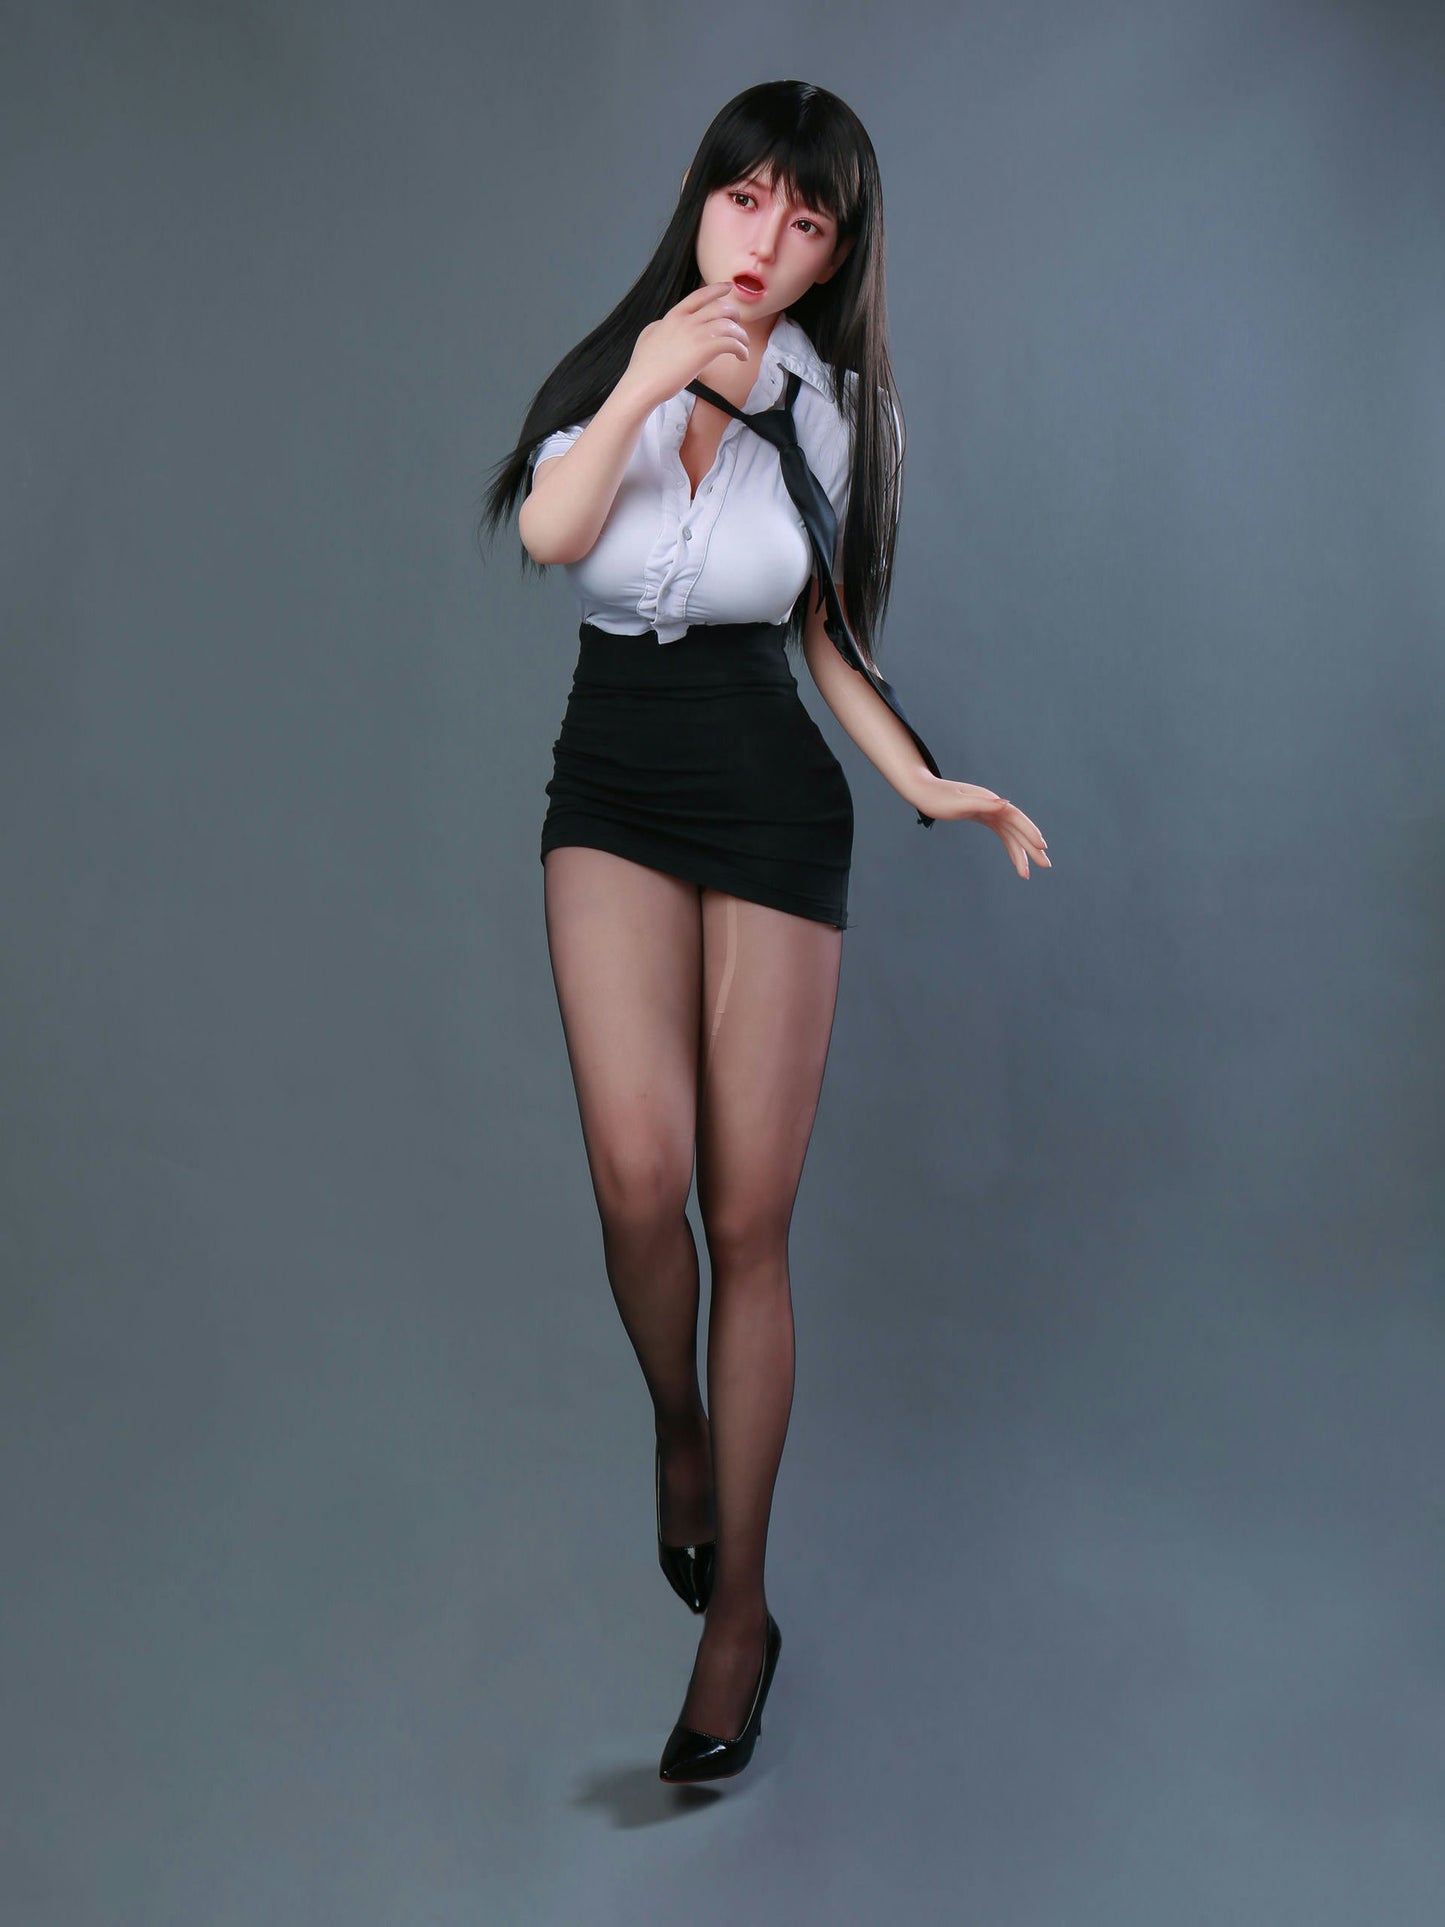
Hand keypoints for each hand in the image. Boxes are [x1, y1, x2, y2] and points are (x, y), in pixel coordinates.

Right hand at [623, 283, 749, 406]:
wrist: (642, 383)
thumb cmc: (643, 366)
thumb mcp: (647, 336)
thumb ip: (660, 326)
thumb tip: (663, 324)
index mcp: (674, 316)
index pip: (699, 295)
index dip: (716, 289)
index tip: (728, 286)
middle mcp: (687, 321)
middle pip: (720, 308)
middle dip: (734, 315)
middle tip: (737, 327)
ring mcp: (696, 334)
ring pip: (730, 325)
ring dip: (741, 335)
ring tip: (743, 346)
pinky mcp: (705, 350)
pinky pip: (732, 343)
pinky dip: (741, 349)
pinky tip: (742, 357)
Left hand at [918, 778, 1050, 877]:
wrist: (922, 791)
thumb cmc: (937, 798)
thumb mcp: (958, 803)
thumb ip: (982, 804)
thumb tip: (1006, 804)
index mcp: (990, 801)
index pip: (1016, 817)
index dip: (1029, 831)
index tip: (1041, 846)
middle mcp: (993, 806)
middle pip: (1018, 827)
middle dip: (1031, 847)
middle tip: (1046, 866)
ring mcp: (989, 811)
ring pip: (1011, 834)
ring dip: (1021, 852)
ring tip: (1027, 874)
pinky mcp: (983, 816)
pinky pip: (1002, 833)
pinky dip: (1010, 846)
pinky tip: (1016, 859)